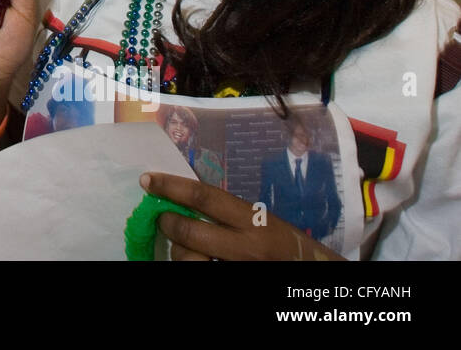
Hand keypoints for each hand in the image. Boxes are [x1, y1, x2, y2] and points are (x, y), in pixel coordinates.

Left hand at [142, 172, 344, 260]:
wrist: (315, 276)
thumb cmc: (289, 248)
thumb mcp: (266, 223)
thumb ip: (233, 214)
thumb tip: (189, 201)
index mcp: (255, 221)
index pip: (205, 197)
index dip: (172, 187)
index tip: (147, 180)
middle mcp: (247, 246)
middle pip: (191, 232)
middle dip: (168, 223)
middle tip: (163, 219)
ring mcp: (240, 268)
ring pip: (189, 259)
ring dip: (180, 253)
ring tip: (187, 249)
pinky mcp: (237, 281)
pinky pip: (199, 272)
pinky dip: (191, 265)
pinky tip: (199, 260)